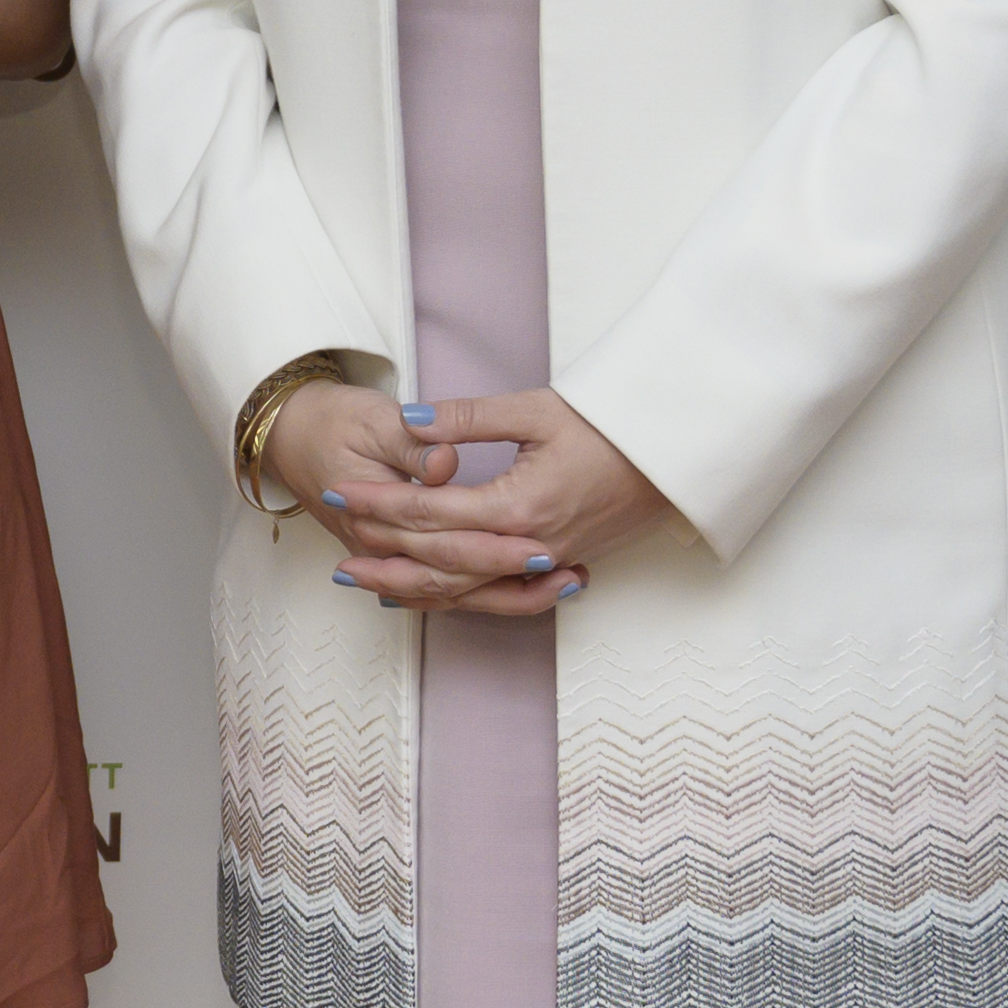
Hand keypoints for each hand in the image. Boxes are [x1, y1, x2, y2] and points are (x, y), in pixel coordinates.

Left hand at [282, 384, 673, 616]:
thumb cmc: (610, 425)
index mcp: (516, 506)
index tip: (336, 489)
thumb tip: (410, 420)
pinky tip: (423, 592)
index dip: (377, 501)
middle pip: (435, 558)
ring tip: (362, 577)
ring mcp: (541, 563)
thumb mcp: (536, 411)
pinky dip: (453, 596)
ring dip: (408, 584)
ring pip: (461, 588)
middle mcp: (525, 546)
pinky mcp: (554, 566)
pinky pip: (492, 594)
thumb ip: (467, 419)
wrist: (674, 456)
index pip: (428, 511)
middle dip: (380, 545)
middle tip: (333, 531)